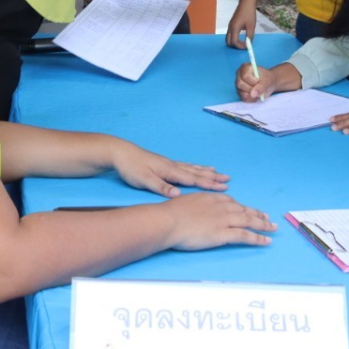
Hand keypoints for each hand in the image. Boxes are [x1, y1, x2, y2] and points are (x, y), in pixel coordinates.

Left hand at [111, 142, 229, 197]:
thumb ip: (161, 187)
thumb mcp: (144, 180)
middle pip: (197, 172)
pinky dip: (195, 168)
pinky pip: (185, 166)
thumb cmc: (131, 168)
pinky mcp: (164, 164)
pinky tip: (196, 168)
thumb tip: (178, 194)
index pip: (193, 179)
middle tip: (228, 179)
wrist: (120, 153)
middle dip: (212, 177)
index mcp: (170, 171)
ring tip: (218, 172)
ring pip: (192, 168)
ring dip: (206, 171)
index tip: (223, 187)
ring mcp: (169, 164)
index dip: (209, 184)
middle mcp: (172, 166)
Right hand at [163, 193, 275, 250]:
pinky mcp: (224, 233)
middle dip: (257, 214)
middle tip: (267, 217)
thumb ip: (194, 207)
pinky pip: (245, 236)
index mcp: (211, 198)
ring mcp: (224, 220)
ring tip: (273, 228)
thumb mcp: (184, 203)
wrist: (168, 221)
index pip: (232, 202)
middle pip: (244, 210)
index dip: (243, 207)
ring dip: (263, 225)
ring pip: (249, 221)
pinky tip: (266, 241)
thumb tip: (193, 212)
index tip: (249, 209)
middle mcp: (221, 206)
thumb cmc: (170, 213)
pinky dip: (258, 238)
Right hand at [224, 3, 257, 48]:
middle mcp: (230, 28)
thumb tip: (248, 44)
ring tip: (243, 42)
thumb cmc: (249, 13)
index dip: (240, 46)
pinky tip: (241, 37)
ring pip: (228, 38)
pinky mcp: (231, 24)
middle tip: (244, 46)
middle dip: (235, 46)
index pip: (234, 42)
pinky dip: (234, 38)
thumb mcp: (251, 26)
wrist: (246, 3)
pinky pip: (230, 34)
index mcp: (234, 28)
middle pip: (228, 42)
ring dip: (234, 42)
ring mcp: (229, 26)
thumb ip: (249, 36)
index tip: (247, 46)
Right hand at [235, 63, 278, 101]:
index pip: (245, 76)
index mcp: (245, 67)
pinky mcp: (240, 92)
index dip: (253, 81)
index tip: (260, 81)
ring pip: (242, 92)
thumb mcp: (267, 81)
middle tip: (260, 87)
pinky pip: (244, 98)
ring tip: (259, 91)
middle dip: (252, 88)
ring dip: (253, 95)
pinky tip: (256, 95)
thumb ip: (261, 86)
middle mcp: (239, 75)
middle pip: (240, 84)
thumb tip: (252, 94)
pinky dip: (252, 98)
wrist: (268, 84)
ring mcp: (238, 84)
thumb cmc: (267, 79)